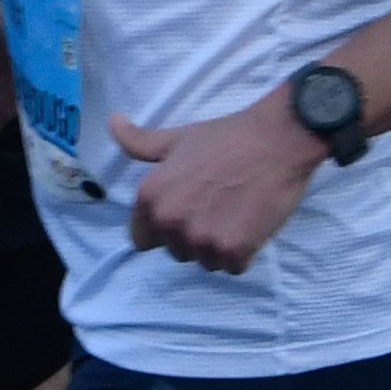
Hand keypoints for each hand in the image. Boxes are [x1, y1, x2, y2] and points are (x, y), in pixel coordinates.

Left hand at [104, 91, 329, 271]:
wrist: (279, 138)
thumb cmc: (227, 136)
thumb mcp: (177, 138)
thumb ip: (140, 142)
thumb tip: (111, 122)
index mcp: (151, 197)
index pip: (142, 239)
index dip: (165, 227)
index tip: (189, 210)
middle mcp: (170, 221)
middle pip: (176, 251)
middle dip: (194, 235)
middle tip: (219, 206)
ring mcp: (202, 238)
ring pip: (205, 261)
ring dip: (220, 246)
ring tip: (237, 213)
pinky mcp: (234, 250)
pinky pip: (233, 266)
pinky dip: (244, 252)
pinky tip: (252, 223)